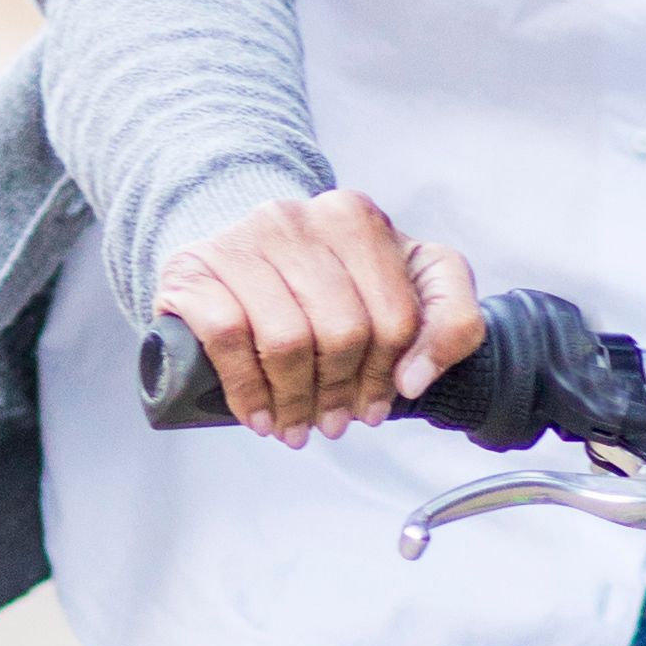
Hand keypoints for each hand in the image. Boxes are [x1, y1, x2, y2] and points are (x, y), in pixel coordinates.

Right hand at [151, 191, 479, 443]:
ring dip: (294, 402)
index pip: (394, 315)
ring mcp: (242, 239)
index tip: (374, 407)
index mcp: (357, 219)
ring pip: (286, 339)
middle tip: (331, 424)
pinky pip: (227, 338)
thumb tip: (414, 379)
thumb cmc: (328, 283)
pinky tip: (258, 416)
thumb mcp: (406, 287)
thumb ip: (451, 321)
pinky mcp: (194, 268)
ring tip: (296, 427)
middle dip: (340, 393)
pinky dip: (246, 391)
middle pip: (341, 331)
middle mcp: (298, 218)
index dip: (388, 376)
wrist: (238, 259)